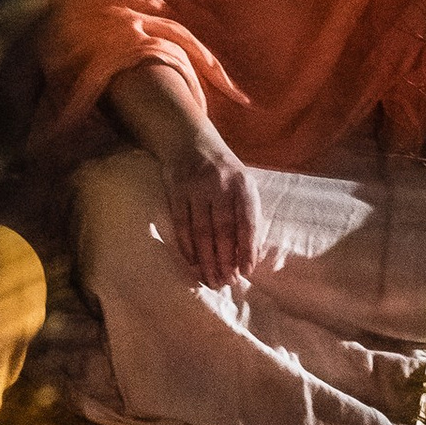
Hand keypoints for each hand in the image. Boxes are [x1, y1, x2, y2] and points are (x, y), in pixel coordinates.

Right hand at [159, 133, 256, 290]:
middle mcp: (220, 185)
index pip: (247, 222)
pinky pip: (182, 225)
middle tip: (226, 282)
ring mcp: (196, 188)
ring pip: (201, 231)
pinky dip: (187, 246)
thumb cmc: (223, 173)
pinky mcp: (176, 191)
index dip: (247, 248)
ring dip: (206, 260)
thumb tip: (250, 255)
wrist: (190, 142)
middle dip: (225, 260)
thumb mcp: (242, 185)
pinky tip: (192, 262)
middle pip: (223, 230)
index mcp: (243, 185)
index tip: (246, 271)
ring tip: (210, 279)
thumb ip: (248, 216)